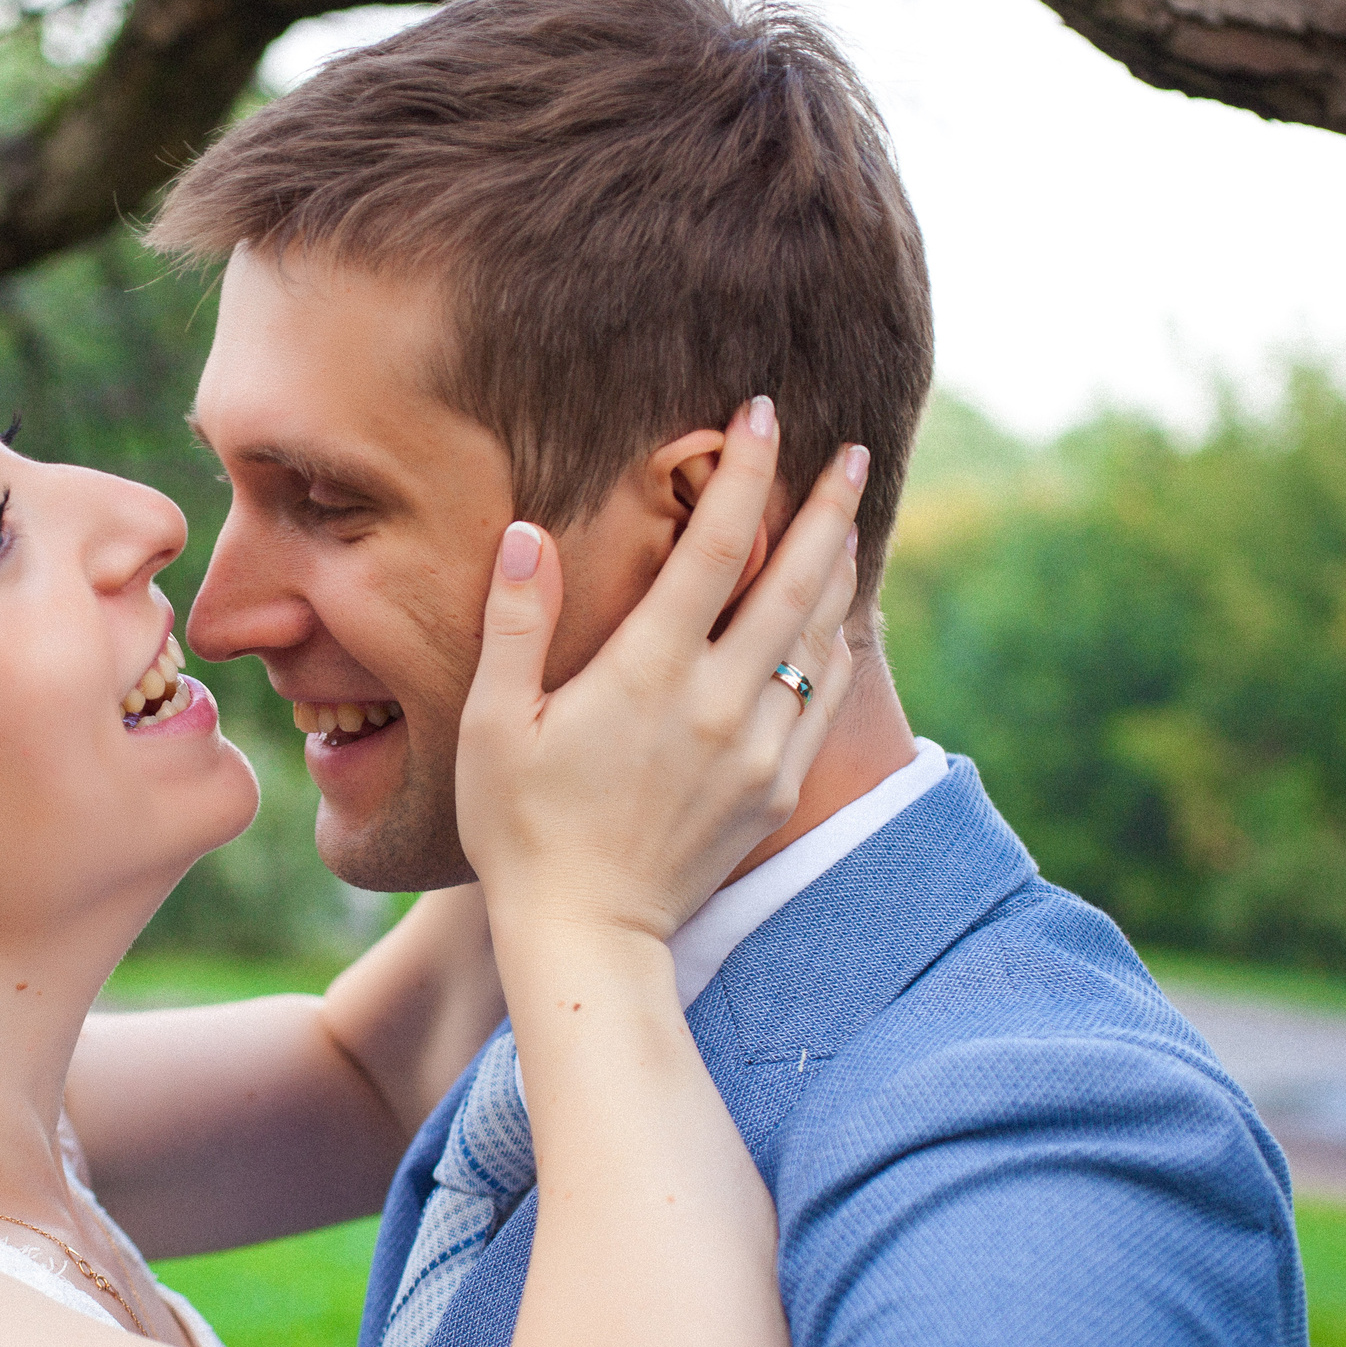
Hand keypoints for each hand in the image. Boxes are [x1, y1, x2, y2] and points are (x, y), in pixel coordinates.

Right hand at [455, 397, 864, 943]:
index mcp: (648, 672)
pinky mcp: (775, 789)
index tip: (760, 412)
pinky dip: (837, 650)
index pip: (716, 545)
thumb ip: (516, 623)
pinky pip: (823, 702)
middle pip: (795, 580)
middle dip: (826, 505)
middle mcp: (719, 701)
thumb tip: (527, 533)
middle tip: (850, 450)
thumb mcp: (495, 723)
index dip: (743, 472)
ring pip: (820, 638)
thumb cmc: (521, 827)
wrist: (587, 934)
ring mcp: (757, 748)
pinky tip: (838, 625)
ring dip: (838, 570)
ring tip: (847, 522)